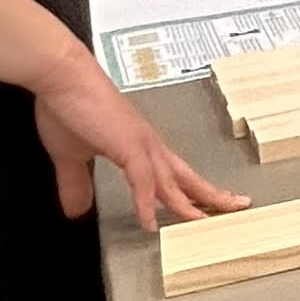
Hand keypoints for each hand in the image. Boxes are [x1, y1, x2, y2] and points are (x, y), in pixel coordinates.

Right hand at [30, 52, 251, 232]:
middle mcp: (147, 145)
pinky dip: (146, 204)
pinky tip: (149, 223)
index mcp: (139, 146)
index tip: (210, 203)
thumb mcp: (71, 155)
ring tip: (202, 222)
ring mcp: (140, 145)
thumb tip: (76, 210)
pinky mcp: (127, 147)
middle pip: (186, 177)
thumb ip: (76, 183)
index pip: (174, 174)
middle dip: (211, 195)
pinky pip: (143, 181)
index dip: (192, 190)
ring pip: (172, 181)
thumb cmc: (67, 106)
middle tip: (237, 207)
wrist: (62, 76)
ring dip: (187, 205)